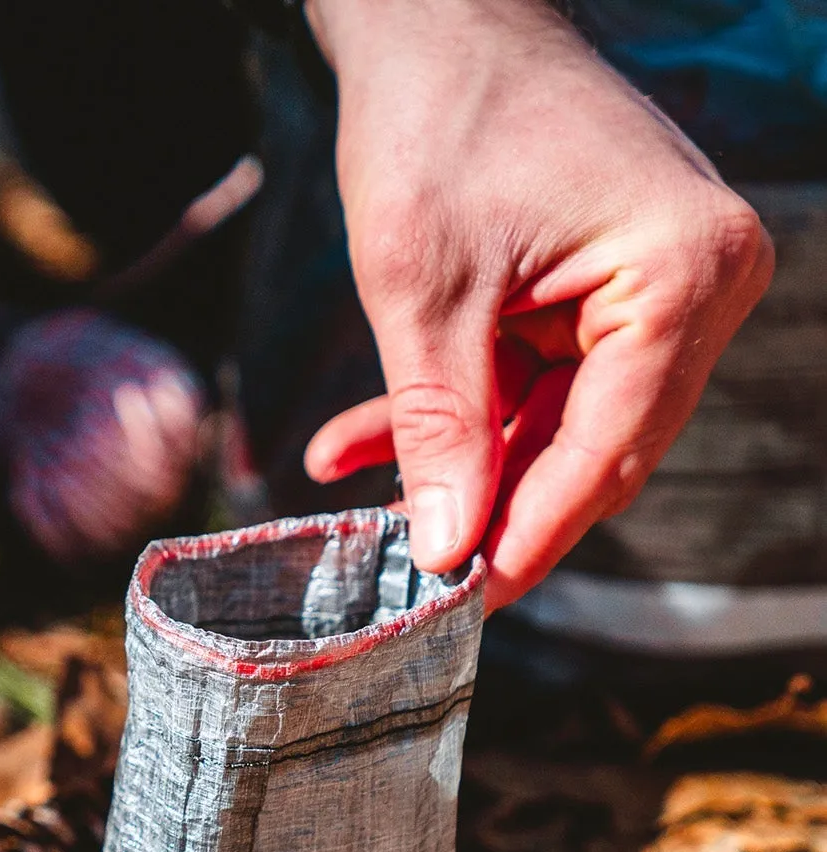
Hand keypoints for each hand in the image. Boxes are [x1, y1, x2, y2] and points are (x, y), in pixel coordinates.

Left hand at [302, 0, 773, 608]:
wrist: (432, 19)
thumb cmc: (437, 123)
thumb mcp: (421, 296)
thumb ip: (439, 429)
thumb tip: (445, 549)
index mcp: (681, 275)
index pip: (607, 449)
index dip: (529, 536)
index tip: (461, 603)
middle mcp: (693, 287)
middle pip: (588, 448)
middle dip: (486, 508)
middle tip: (414, 576)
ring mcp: (651, 290)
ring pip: (547, 426)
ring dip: (446, 461)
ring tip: (350, 488)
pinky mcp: (597, 292)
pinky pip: (525, 384)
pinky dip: (445, 414)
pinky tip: (347, 446)